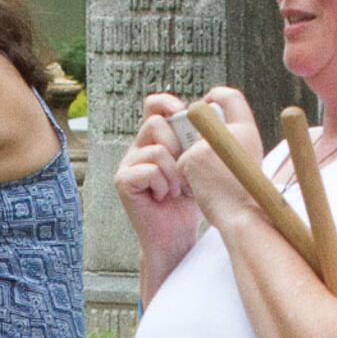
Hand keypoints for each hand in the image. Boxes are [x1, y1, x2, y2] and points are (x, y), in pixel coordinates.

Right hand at [116, 93, 204, 221]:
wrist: (176, 236)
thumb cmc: (189, 202)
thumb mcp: (198, 165)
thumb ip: (198, 142)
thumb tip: (213, 116)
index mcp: (156, 139)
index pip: (153, 106)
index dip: (166, 102)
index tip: (181, 110)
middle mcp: (139, 148)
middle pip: (156, 123)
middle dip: (179, 146)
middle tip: (186, 171)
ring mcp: (128, 164)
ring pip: (156, 149)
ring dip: (175, 172)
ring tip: (178, 189)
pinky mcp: (123, 181)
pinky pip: (149, 170)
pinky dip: (164, 185)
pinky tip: (164, 197)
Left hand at [171, 85, 268, 230]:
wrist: (240, 217)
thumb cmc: (243, 193)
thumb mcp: (245, 159)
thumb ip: (231, 140)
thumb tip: (207, 128)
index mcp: (248, 130)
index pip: (231, 96)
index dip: (216, 96)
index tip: (208, 105)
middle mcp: (230, 131)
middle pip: (203, 116)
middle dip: (196, 131)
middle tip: (198, 146)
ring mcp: (209, 144)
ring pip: (189, 143)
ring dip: (192, 158)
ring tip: (209, 179)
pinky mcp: (191, 158)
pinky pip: (181, 161)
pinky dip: (186, 176)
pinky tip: (200, 189)